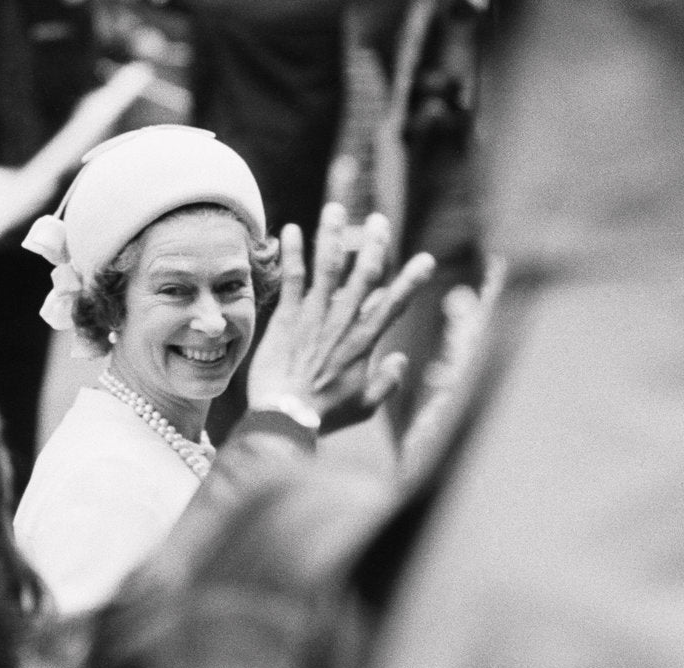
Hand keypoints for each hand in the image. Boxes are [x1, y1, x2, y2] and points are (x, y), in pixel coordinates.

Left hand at [247, 202, 435, 433]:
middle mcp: (342, 322)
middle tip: (379, 221)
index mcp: (364, 342)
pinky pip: (291, 278)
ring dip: (332, 236)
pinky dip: (291, 253)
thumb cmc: (324, 416)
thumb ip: (387, 383)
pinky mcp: (286, 317)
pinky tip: (290, 229)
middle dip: (373, 245)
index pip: (393, 304)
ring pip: (327, 267)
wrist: (285, 416)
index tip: (426, 260)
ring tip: (335, 208)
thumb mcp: (365, 407)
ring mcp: (313, 316)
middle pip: (362, 275)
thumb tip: (400, 361)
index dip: (410, 281)